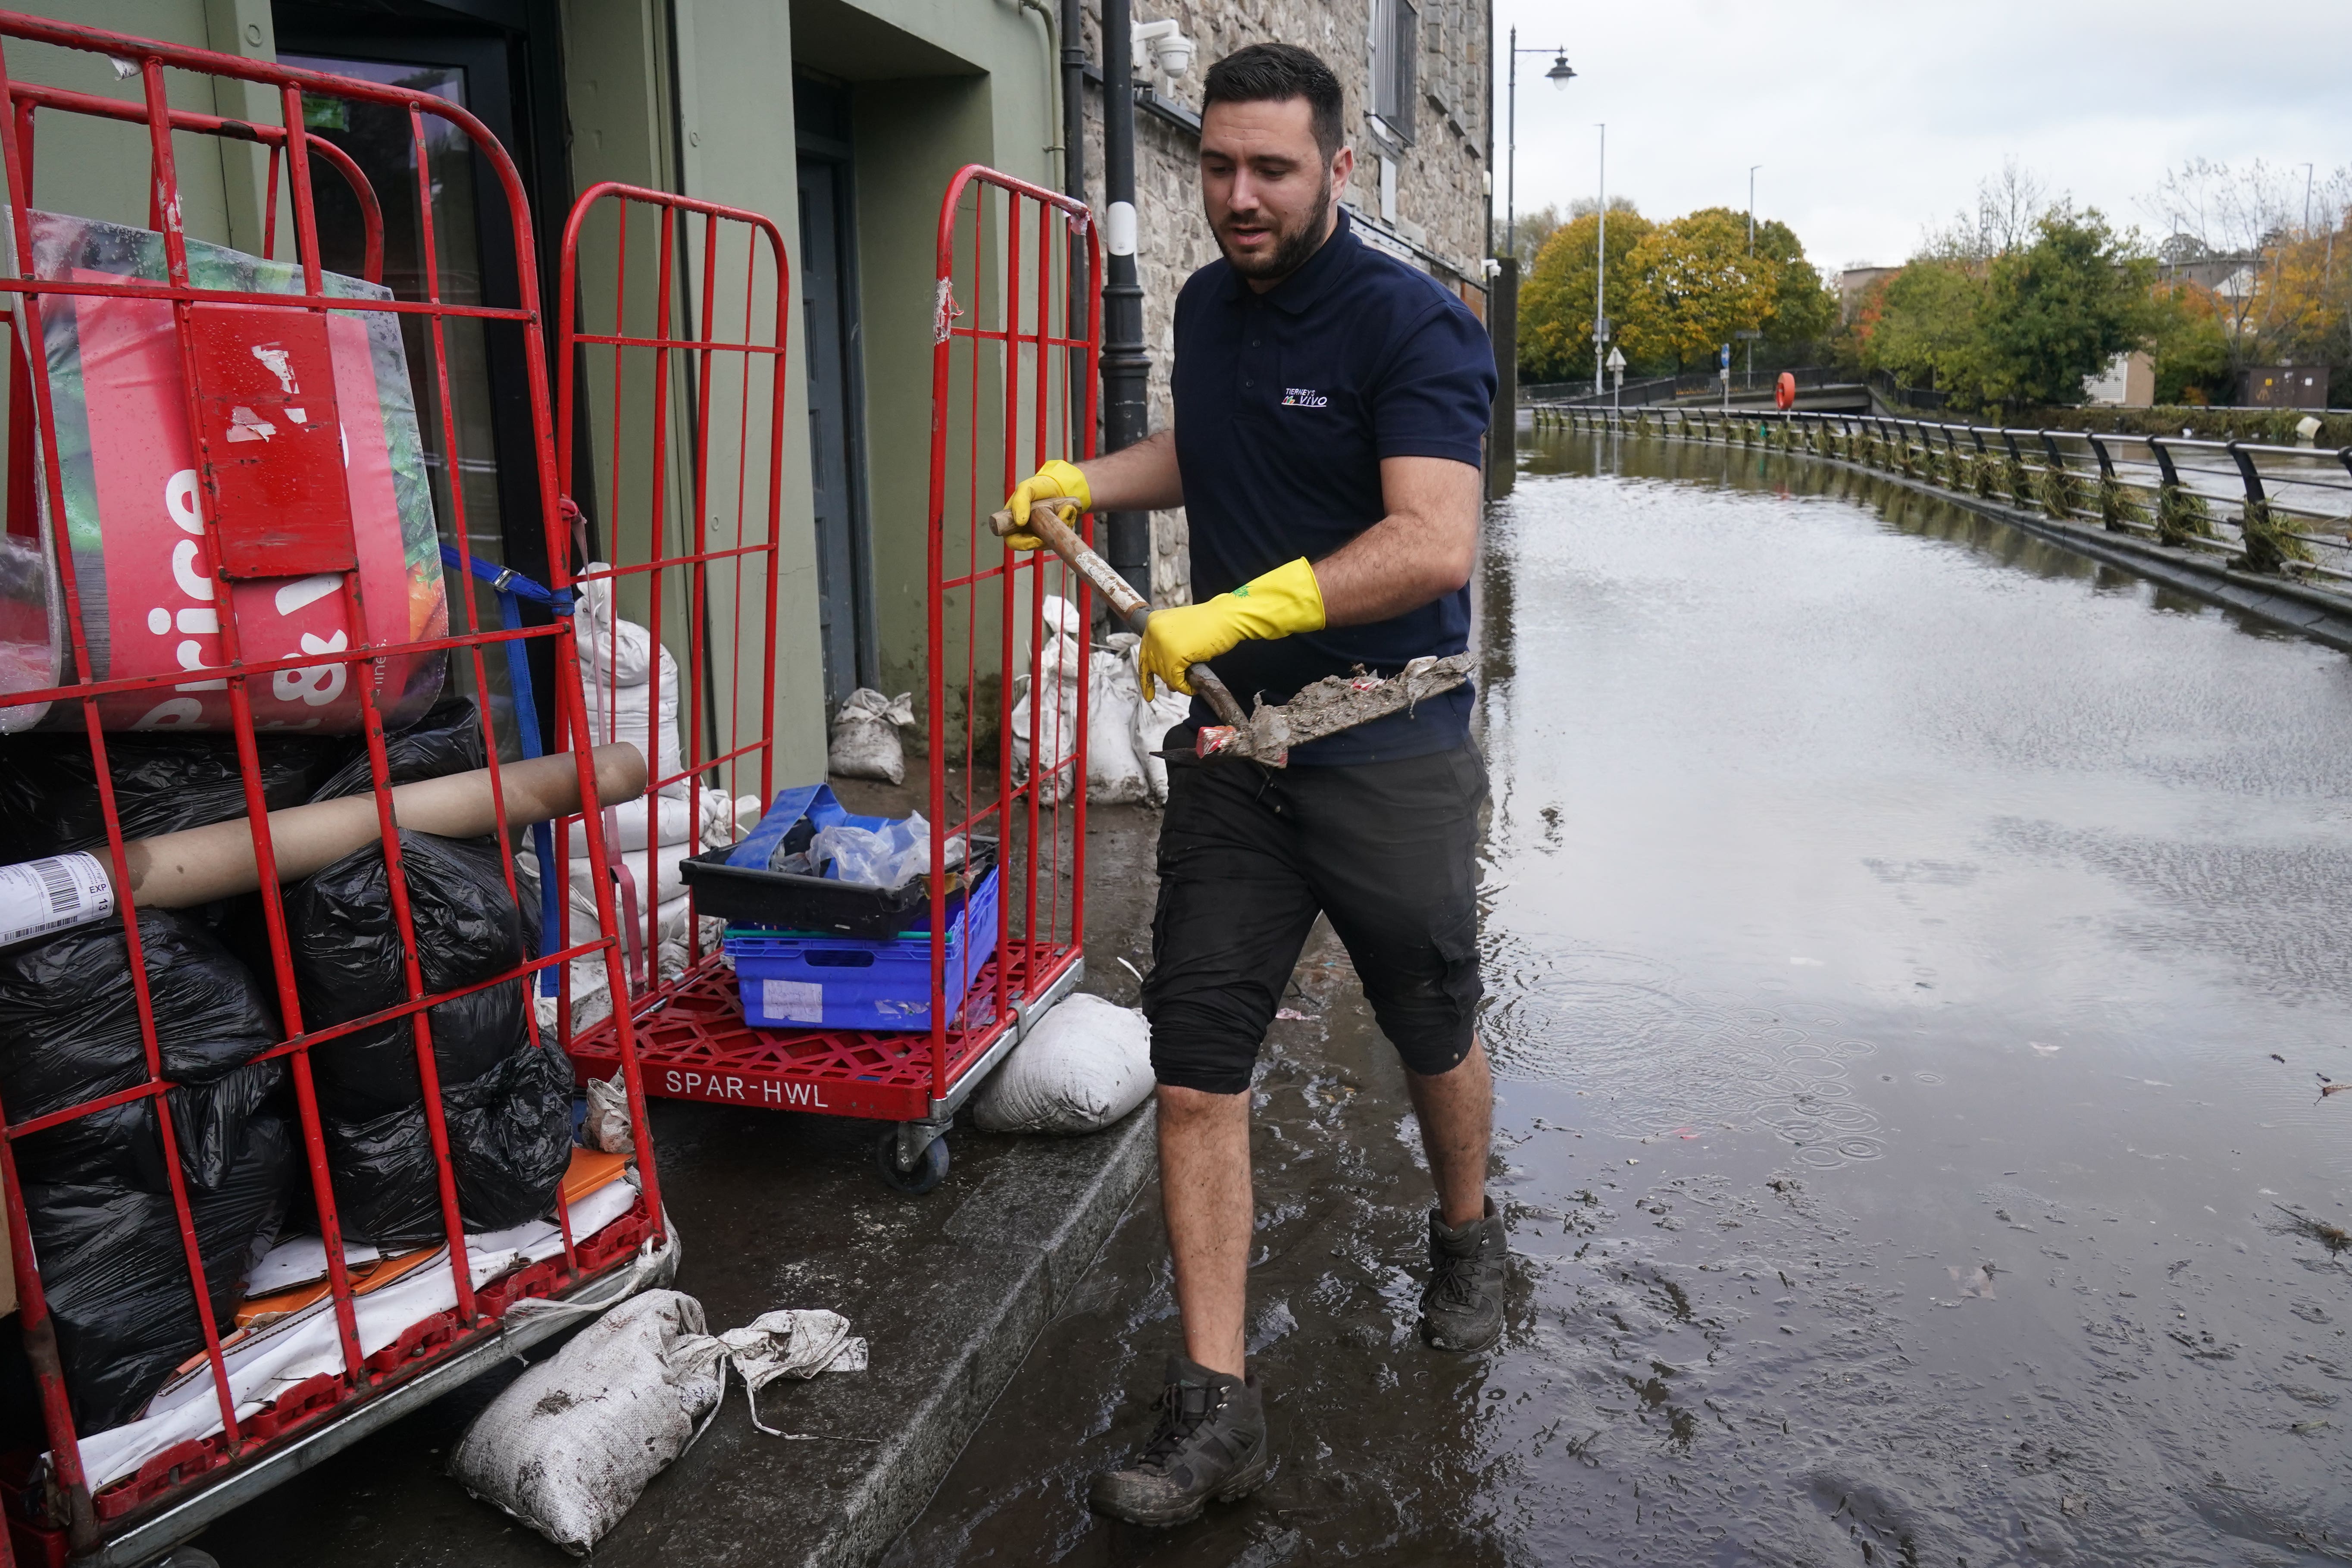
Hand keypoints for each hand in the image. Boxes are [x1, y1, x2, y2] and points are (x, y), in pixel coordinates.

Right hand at [1000, 459, 1091, 549]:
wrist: (1059, 486)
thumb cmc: (1038, 487)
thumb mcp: (1027, 489)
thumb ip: (1020, 502)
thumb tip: (1019, 522)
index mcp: (1013, 522)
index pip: (1013, 541)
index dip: (1022, 544)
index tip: (1036, 539)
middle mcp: (1026, 532)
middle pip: (1033, 546)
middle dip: (1045, 540)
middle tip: (1056, 528)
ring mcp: (1041, 534)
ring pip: (1050, 542)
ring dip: (1060, 525)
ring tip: (1067, 507)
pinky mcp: (1056, 534)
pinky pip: (1062, 536)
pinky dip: (1068, 522)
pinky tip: (1069, 509)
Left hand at [1138, 557, 1325, 699]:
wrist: (1226, 618)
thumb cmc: (1210, 623)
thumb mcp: (1179, 628)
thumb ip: (1167, 644)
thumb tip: (1163, 672)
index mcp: (1153, 622)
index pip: (1144, 653)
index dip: (1146, 675)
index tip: (1148, 692)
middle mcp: (1154, 631)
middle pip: (1153, 665)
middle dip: (1165, 679)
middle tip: (1177, 686)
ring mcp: (1162, 643)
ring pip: (1164, 674)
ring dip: (1178, 683)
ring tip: (1190, 683)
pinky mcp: (1174, 655)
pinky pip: (1176, 680)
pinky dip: (1185, 688)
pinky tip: (1193, 688)